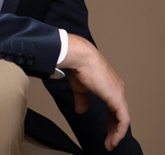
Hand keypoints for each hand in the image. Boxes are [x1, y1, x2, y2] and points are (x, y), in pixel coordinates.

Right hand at [58, 34, 129, 151]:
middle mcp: (117, 88)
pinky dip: (119, 131)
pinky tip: (113, 138)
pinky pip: (123, 120)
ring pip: (123, 118)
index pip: (114, 105)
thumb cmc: (79, 67)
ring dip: (117, 133)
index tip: (106, 130)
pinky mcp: (118, 99)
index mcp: (110, 84)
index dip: (111, 120)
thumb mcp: (80, 87)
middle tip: (109, 140)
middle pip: (120, 113)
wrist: (81, 58)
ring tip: (110, 143)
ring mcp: (119, 93)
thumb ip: (82, 100)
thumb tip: (80, 110)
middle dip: (114, 128)